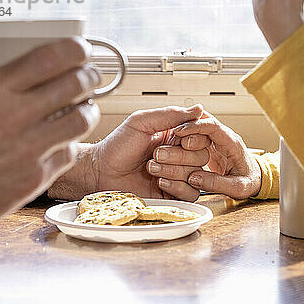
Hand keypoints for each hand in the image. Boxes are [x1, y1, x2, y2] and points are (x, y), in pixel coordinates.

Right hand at [0, 37, 100, 235]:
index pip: (50, 58)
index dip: (75, 49)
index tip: (82, 49)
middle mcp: (14, 116)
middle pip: (75, 84)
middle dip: (90, 76)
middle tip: (91, 76)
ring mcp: (29, 149)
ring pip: (83, 120)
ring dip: (89, 111)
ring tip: (85, 108)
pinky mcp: (38, 177)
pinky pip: (70, 153)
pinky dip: (70, 145)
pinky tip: (63, 142)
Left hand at [49, 105, 207, 201]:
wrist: (101, 172)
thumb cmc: (117, 146)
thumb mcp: (142, 122)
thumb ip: (170, 115)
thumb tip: (198, 109)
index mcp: (175, 136)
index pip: (202, 136)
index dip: (193, 138)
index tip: (178, 137)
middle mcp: (180, 156)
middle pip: (201, 157)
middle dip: (177, 156)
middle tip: (155, 154)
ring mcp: (178, 176)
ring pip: (196, 175)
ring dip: (173, 171)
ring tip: (151, 168)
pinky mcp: (174, 194)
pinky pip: (191, 193)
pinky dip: (176, 187)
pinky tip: (160, 182)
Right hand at [151, 112, 261, 199]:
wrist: (256, 179)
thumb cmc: (250, 181)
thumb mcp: (237, 187)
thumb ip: (217, 183)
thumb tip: (193, 178)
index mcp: (232, 143)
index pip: (213, 127)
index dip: (195, 127)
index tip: (180, 131)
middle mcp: (223, 138)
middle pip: (202, 122)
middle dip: (186, 126)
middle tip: (170, 135)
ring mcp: (215, 141)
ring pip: (197, 128)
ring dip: (182, 132)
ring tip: (167, 140)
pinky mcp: (209, 146)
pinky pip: (194, 138)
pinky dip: (183, 140)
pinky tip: (171, 145)